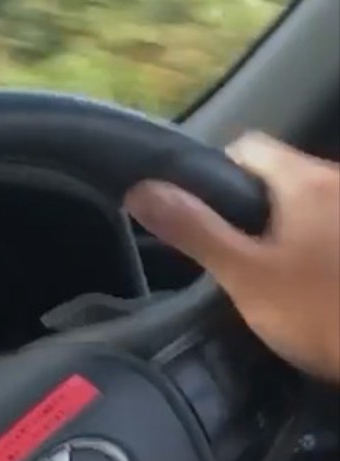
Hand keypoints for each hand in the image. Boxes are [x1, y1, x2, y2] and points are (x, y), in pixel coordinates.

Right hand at [126, 133, 339, 384]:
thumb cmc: (319, 312)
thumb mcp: (244, 276)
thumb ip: (193, 230)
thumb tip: (141, 190)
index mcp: (307, 182)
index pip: (247, 148)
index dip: (215, 175)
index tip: (203, 217)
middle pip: (282, 176)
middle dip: (254, 208)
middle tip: (236, 256)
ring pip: (312, 204)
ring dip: (289, 228)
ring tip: (276, 276)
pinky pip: (332, 228)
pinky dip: (318, 245)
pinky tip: (314, 285)